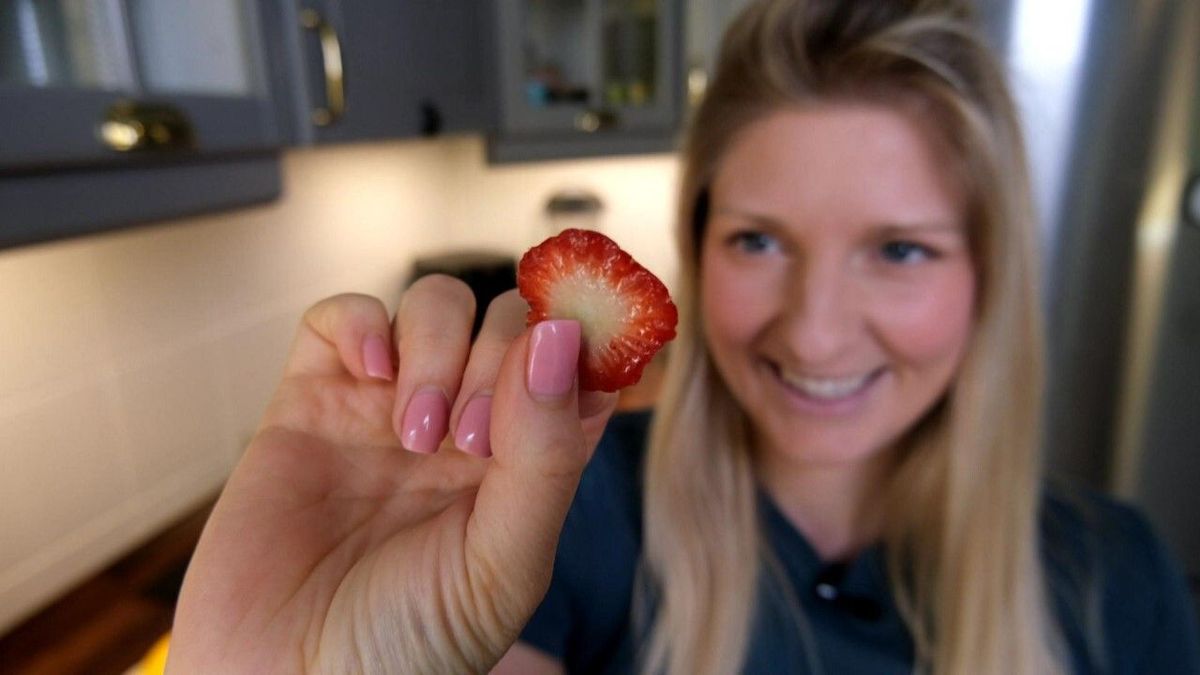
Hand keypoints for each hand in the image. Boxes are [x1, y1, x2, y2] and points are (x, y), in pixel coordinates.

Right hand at [167, 277, 617, 673]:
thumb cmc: (404, 650)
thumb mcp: (503, 564)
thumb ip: (546, 452)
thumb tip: (565, 338)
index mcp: (527, 464)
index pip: (577, 365)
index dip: (587, 335)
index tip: (587, 326)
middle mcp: (465, 426)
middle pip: (510, 320)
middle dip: (500, 357)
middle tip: (468, 440)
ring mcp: (387, 408)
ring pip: (437, 305)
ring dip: (437, 348)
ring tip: (414, 434)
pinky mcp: (310, 401)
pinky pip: (343, 317)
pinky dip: (362, 324)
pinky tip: (371, 377)